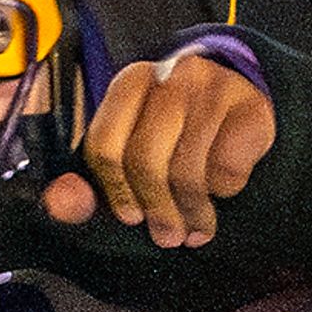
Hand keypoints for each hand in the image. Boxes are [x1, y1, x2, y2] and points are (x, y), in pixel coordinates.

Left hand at [42, 47, 275, 247]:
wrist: (243, 109)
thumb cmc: (180, 139)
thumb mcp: (131, 159)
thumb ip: (88, 187)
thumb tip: (60, 202)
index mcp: (129, 83)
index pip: (105, 144)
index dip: (114, 189)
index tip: (130, 217)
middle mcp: (169, 75)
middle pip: (146, 158)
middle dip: (157, 208)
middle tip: (168, 236)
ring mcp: (213, 87)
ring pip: (188, 168)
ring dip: (192, 211)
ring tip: (196, 227)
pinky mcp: (250, 106)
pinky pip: (228, 168)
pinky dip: (225, 191)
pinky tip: (222, 191)